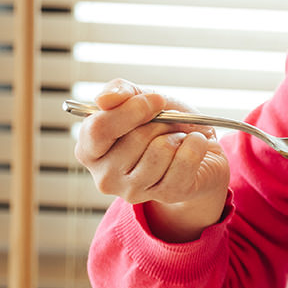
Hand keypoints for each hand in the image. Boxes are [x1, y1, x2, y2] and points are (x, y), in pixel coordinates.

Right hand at [73, 78, 229, 240]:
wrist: (198, 149)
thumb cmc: (162, 124)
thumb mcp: (140, 99)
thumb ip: (120, 92)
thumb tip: (105, 99)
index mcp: (89, 150)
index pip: (98, 129)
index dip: (131, 110)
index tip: (156, 100)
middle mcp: (105, 176)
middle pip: (136, 138)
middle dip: (160, 122)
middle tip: (167, 125)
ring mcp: (134, 190)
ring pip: (161, 149)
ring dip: (177, 135)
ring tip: (177, 139)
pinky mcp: (166, 195)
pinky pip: (186, 160)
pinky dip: (196, 143)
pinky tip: (193, 146)